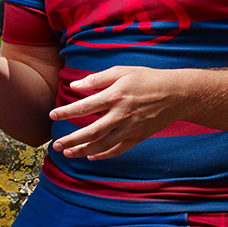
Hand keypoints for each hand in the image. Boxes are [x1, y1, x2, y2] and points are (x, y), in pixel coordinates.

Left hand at [49, 66, 184, 160]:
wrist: (175, 93)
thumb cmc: (146, 78)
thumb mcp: (122, 71)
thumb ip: (97, 79)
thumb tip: (75, 85)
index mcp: (115, 95)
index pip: (84, 106)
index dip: (66, 112)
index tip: (52, 115)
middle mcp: (121, 114)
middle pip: (90, 131)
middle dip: (71, 139)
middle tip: (55, 145)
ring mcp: (130, 128)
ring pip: (102, 144)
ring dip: (83, 150)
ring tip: (68, 153)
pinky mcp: (138, 137)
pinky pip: (117, 150)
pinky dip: (103, 154)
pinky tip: (92, 155)